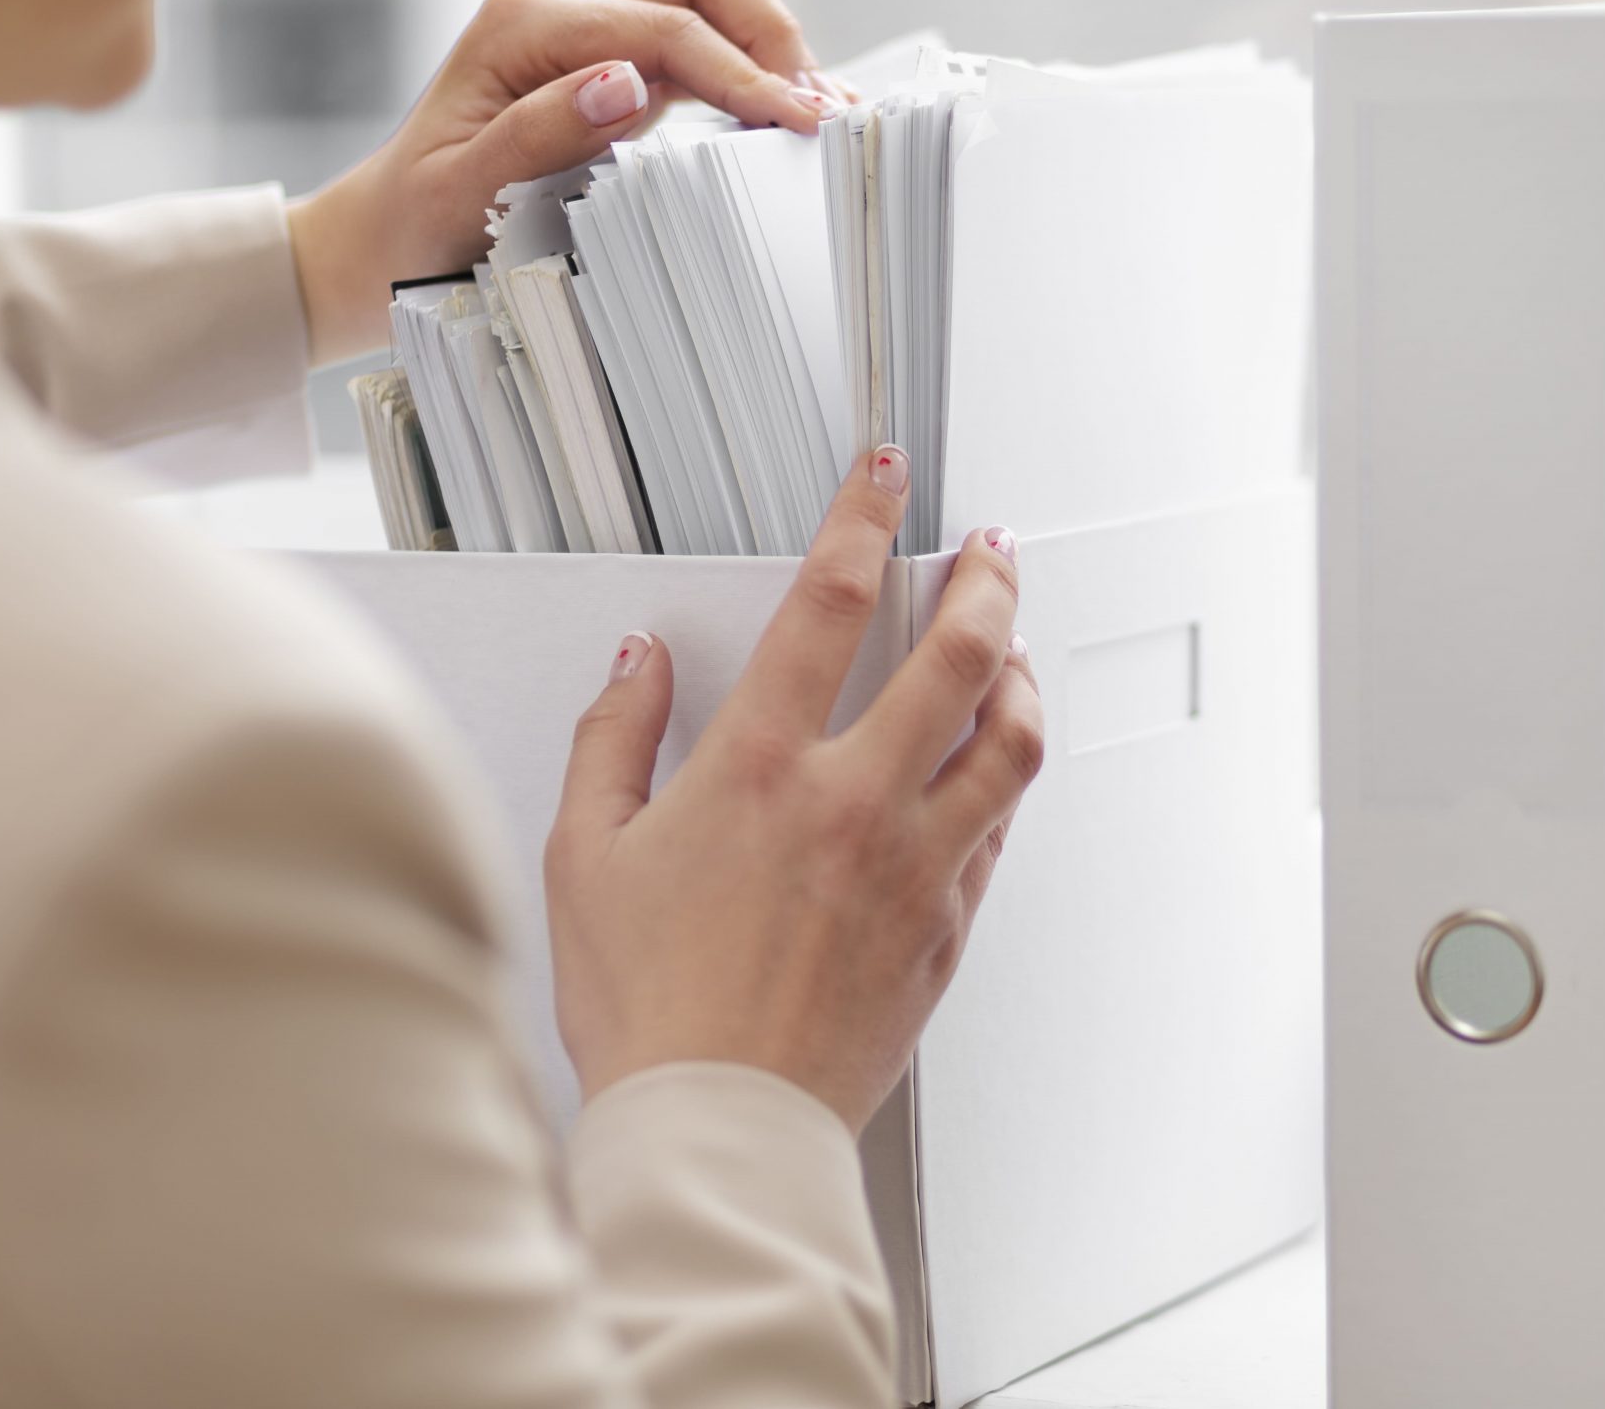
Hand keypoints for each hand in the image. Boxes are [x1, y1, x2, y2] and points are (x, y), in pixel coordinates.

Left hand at [285, 0, 851, 363]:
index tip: (795, 121)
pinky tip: (779, 109)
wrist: (381, 238)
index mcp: (519, 23)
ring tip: (814, 109)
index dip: (737, 70)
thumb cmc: (413, 226)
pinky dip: (743, 62)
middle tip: (815, 106)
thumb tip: (626, 82)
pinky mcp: (606, 52)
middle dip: (766, 26)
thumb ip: (540, 133)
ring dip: (764, 38)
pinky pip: (692, 31)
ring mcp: (583, 20)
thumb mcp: (462, 195)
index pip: (660, 26)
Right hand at [544, 447, 1045, 1133]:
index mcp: (759, 770)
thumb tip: (638, 665)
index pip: (829, 601)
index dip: (865, 516)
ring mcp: (915, 866)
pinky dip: (1005, 776)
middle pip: (958, 653)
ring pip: (1010, 740)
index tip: (883, 477)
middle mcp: (854, 804)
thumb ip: (611, 740)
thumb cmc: (648, 1008)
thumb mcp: (583, 856)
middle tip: (991, 548)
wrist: (718, 1127)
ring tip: (1013, 646)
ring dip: (1020, 674)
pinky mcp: (945, 929)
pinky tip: (993, 764)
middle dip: (986, 578)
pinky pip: (1001, 829)